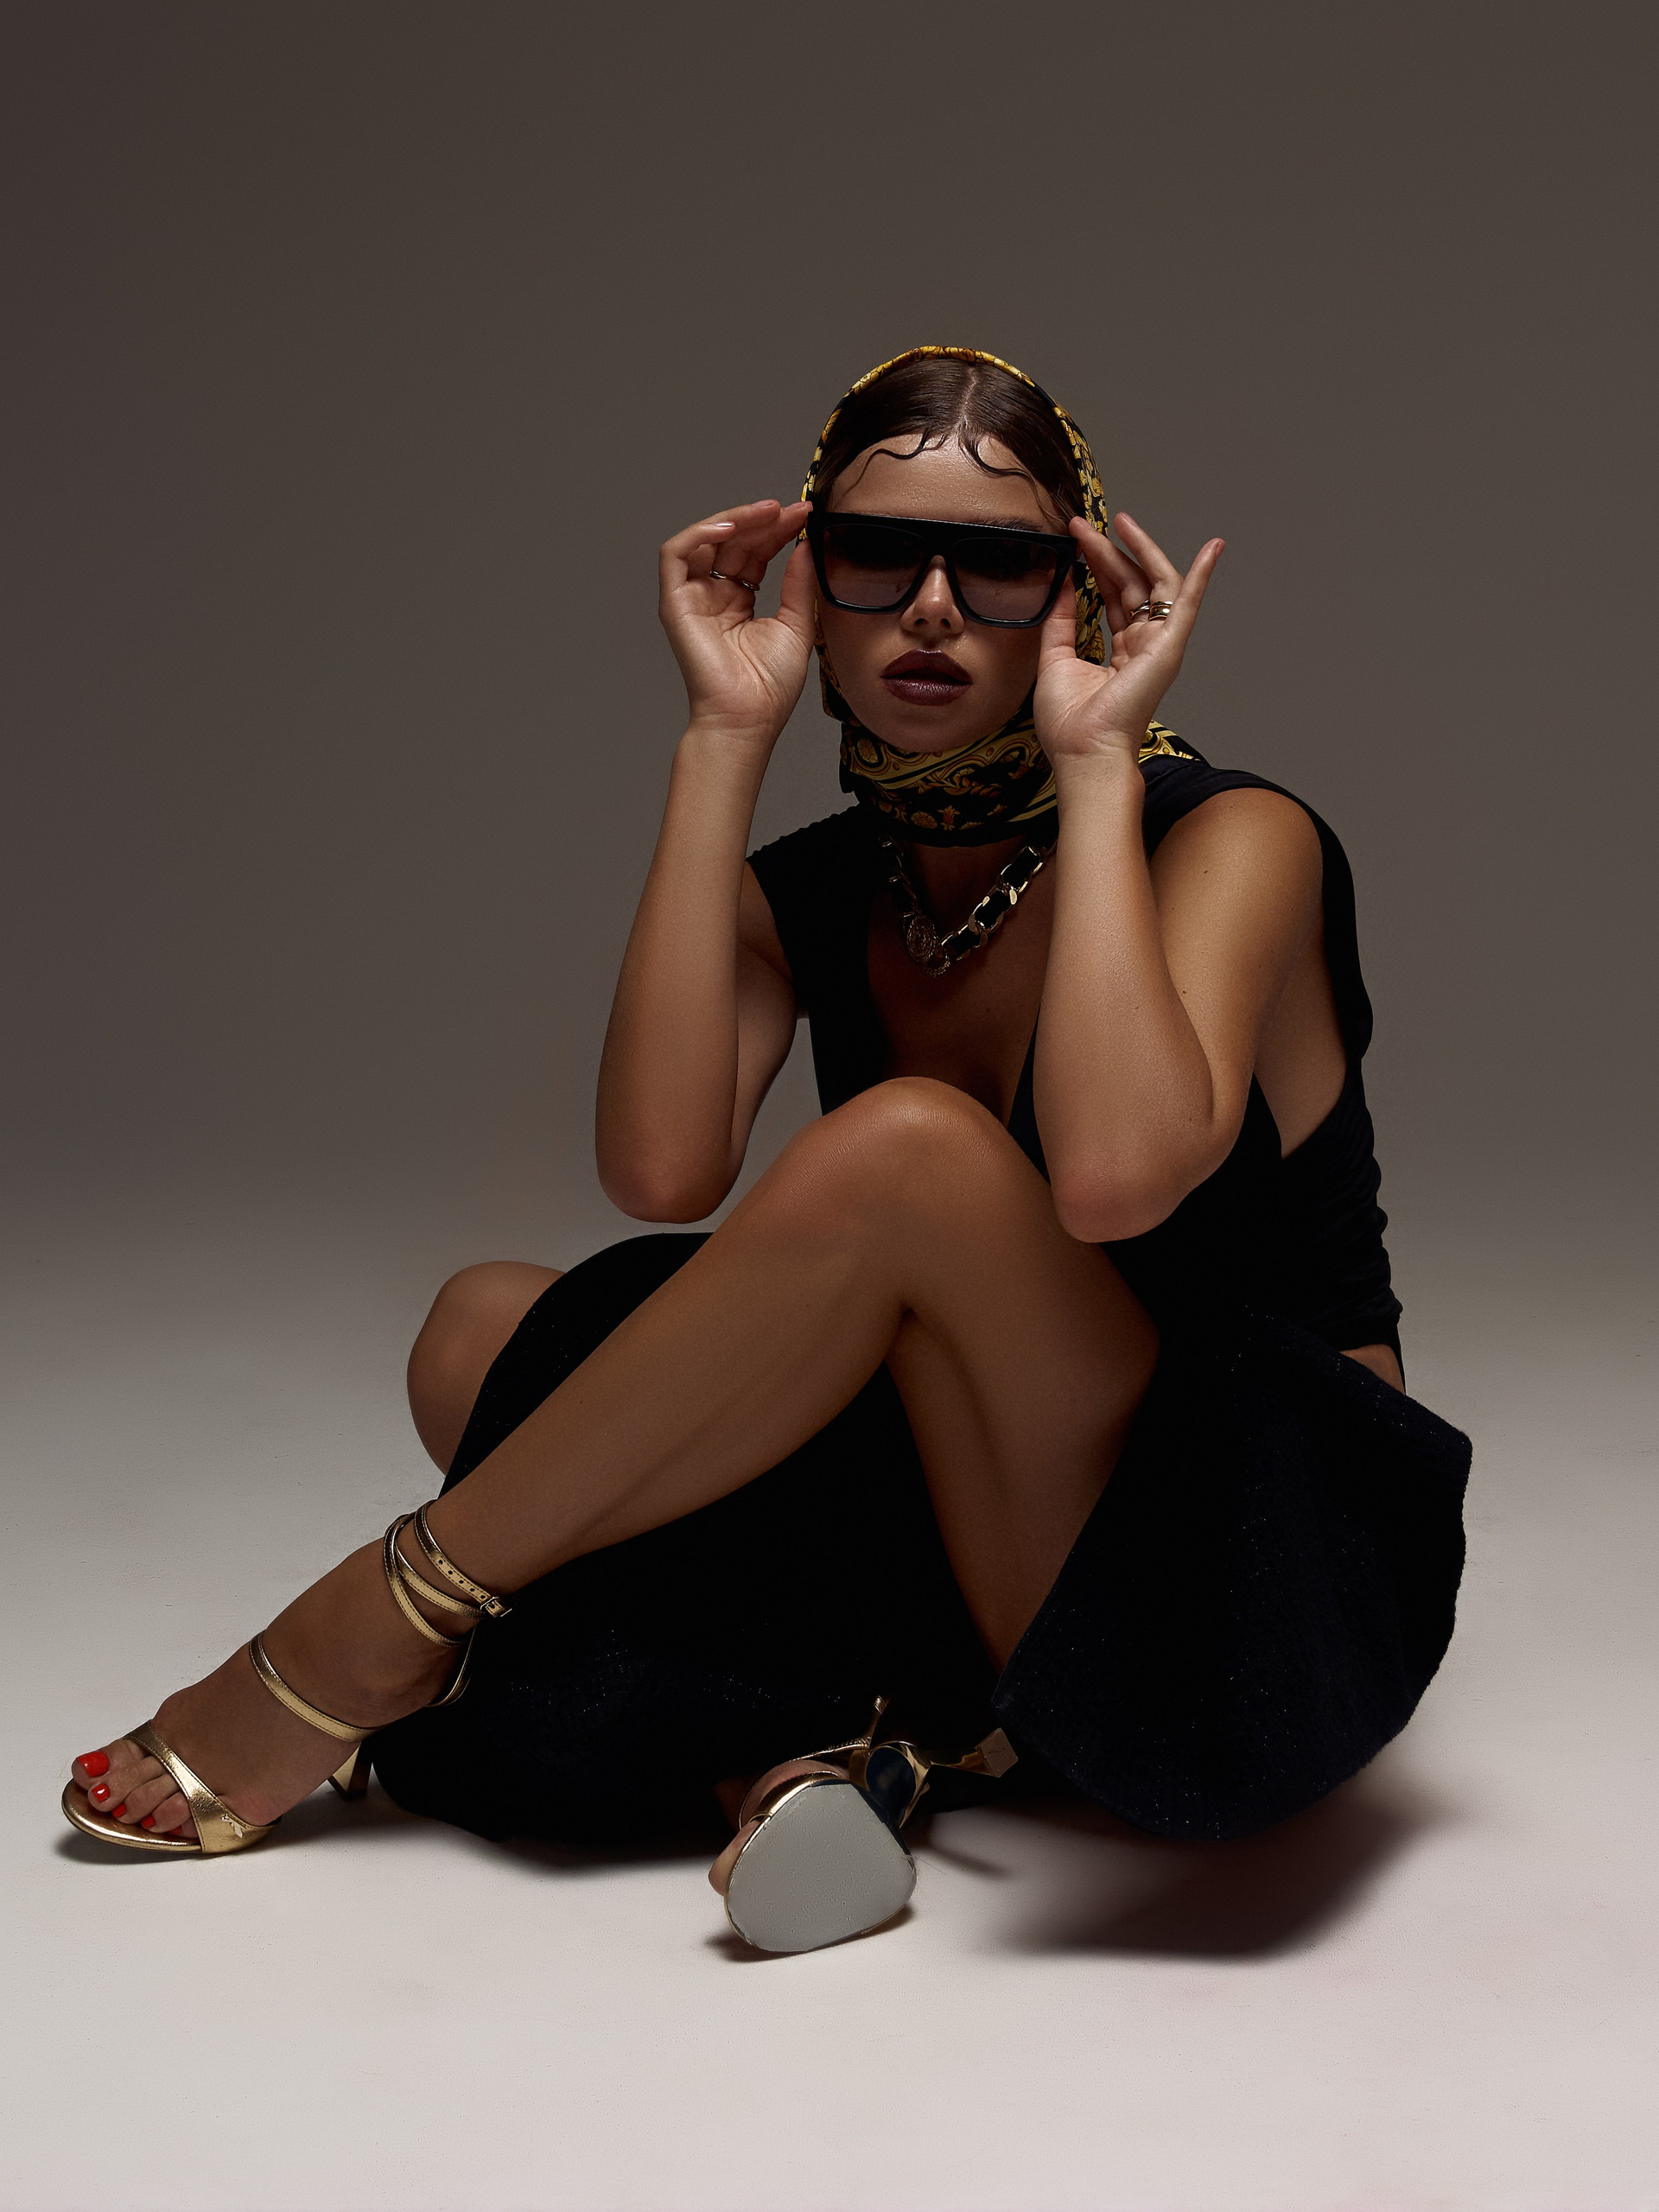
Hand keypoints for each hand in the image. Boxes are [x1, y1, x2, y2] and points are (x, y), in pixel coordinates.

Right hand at [658, 499, 815, 747]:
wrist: (748, 718)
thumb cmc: (770, 687)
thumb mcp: (797, 624)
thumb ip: (799, 583)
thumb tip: (806, 543)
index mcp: (740, 602)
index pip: (756, 552)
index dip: (778, 531)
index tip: (806, 515)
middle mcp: (714, 597)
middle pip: (734, 542)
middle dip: (763, 520)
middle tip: (791, 508)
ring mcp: (692, 599)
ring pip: (706, 540)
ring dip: (735, 519)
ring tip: (766, 512)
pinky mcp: (675, 604)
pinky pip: (675, 555)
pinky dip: (699, 533)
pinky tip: (731, 526)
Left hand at [1034, 513, 1223, 766]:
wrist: (1084, 752)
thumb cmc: (1070, 723)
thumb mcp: (1054, 660)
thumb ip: (1061, 621)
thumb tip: (1061, 584)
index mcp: (1120, 652)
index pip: (1112, 597)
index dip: (1095, 566)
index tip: (1074, 540)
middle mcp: (1144, 646)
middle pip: (1130, 585)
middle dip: (1108, 551)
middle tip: (1084, 524)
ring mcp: (1159, 646)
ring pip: (1155, 585)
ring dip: (1139, 550)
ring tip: (1119, 520)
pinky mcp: (1169, 648)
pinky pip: (1189, 605)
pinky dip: (1202, 575)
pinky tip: (1213, 547)